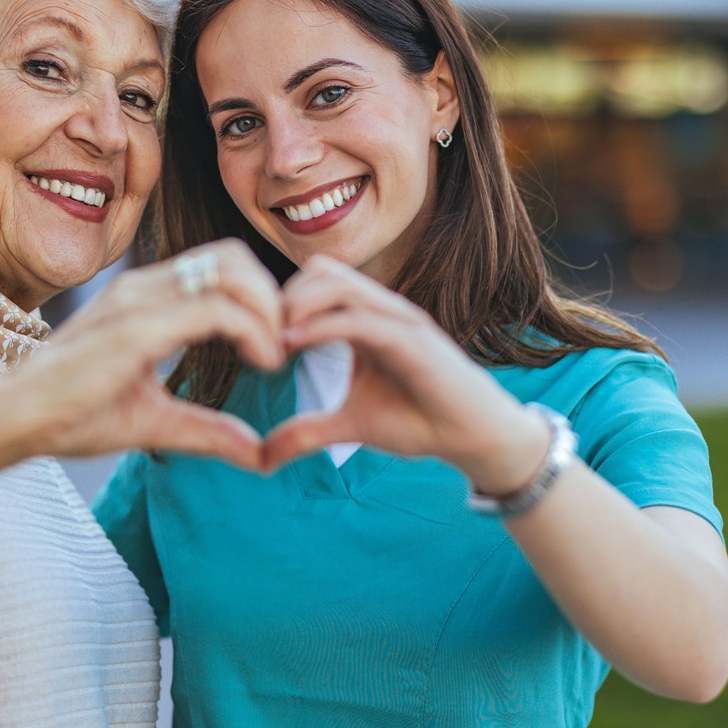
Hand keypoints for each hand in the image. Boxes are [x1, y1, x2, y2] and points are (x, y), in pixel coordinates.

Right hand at [0, 240, 285, 469]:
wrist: (12, 420)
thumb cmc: (70, 415)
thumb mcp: (155, 421)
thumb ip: (207, 430)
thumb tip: (259, 454)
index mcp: (145, 299)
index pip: (220, 267)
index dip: (260, 299)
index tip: (275, 347)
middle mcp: (144, 287)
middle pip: (232, 256)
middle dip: (271, 295)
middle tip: (283, 345)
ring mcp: (139, 301)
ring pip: (230, 271)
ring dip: (268, 310)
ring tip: (275, 355)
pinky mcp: (137, 327)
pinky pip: (214, 308)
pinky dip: (252, 330)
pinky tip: (263, 362)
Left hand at [262, 256, 549, 490]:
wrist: (473, 436)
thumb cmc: (419, 421)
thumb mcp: (350, 425)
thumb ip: (307, 432)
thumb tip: (262, 458)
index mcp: (365, 319)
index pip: (314, 282)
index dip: (279, 303)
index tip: (254, 339)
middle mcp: (381, 310)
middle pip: (320, 270)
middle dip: (281, 297)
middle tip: (259, 338)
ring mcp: (398, 319)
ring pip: (336, 283)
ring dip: (295, 305)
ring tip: (273, 342)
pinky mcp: (411, 339)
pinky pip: (358, 318)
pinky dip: (320, 326)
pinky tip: (292, 347)